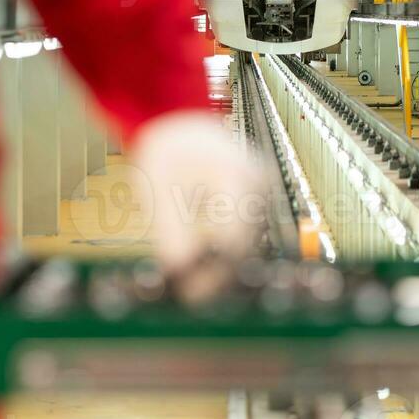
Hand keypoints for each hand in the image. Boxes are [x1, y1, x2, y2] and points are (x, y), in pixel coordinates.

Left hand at [130, 110, 269, 301]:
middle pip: (244, 241)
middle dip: (219, 272)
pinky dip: (226, 248)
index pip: (232, 236)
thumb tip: (179, 273)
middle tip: (192, 297)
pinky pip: (245, 228)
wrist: (178, 121)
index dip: (214, 270)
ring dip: (224, 263)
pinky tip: (206, 266)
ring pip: (247, 238)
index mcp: (232, 174)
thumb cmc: (165, 151)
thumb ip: (170, 232)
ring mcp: (259, 187)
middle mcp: (255, 181)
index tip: (192, 293)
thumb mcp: (159, 191)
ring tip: (196, 288)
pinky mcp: (255, 194)